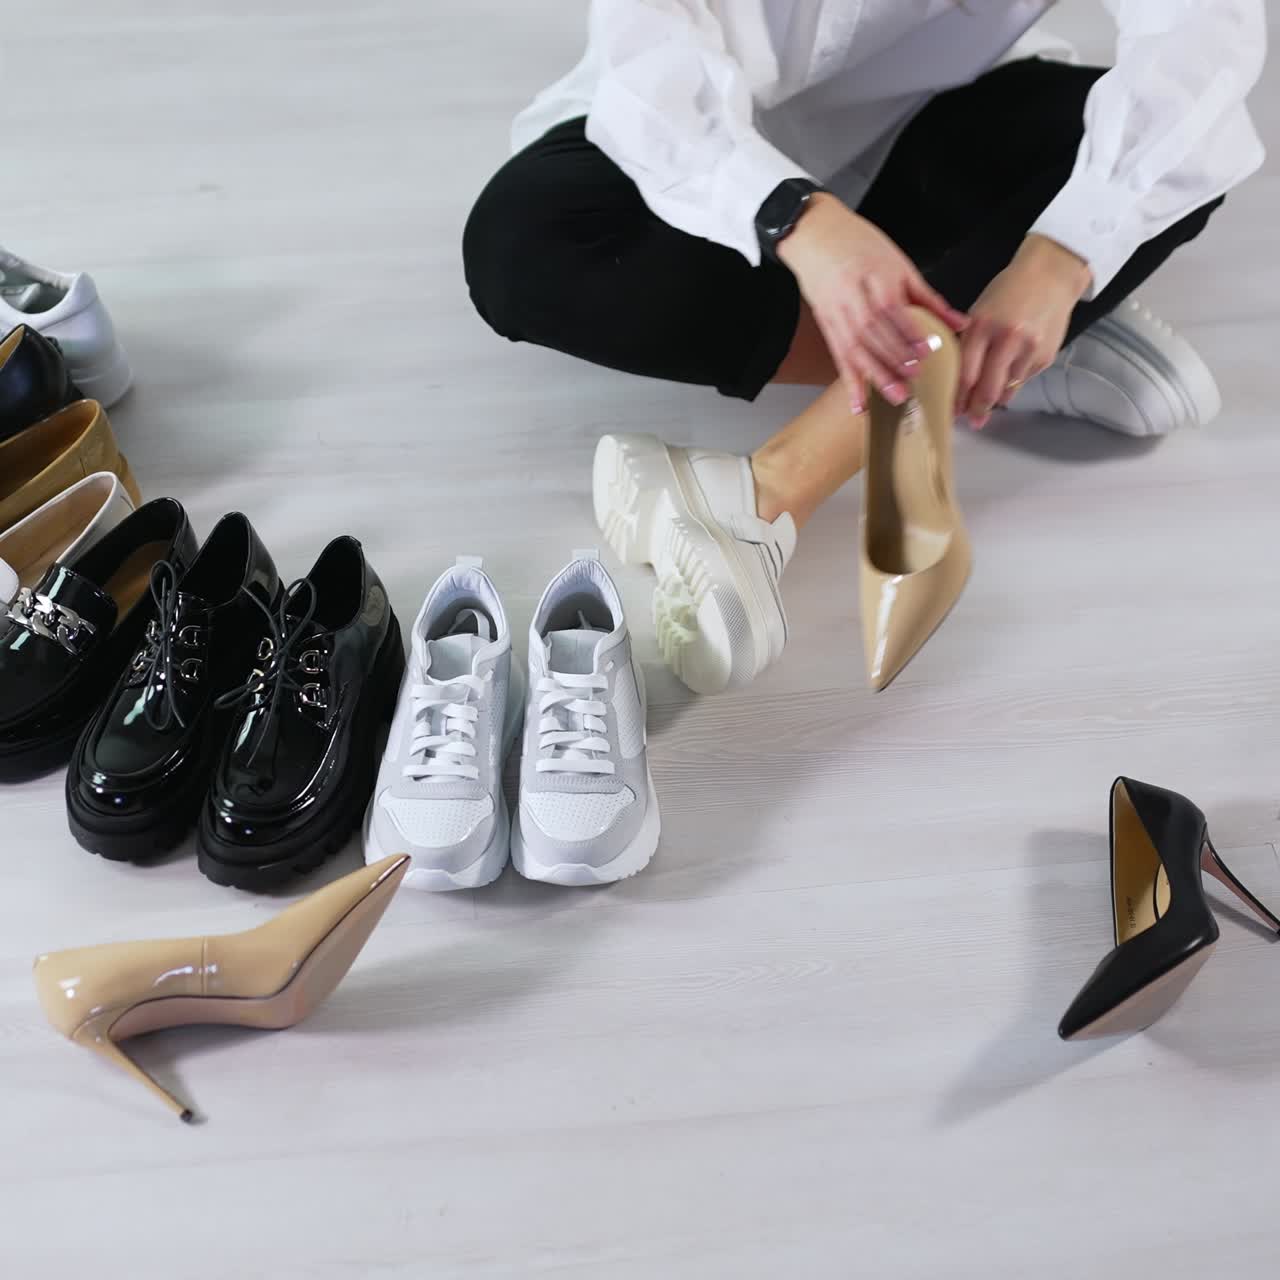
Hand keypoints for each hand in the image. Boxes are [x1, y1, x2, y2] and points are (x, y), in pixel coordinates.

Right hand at [779, 193, 968, 413]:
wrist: (815, 235)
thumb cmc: (861, 245)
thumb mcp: (899, 264)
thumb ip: (928, 298)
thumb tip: (959, 323)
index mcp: (876, 277)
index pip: (893, 309)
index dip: (907, 333)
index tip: (925, 352)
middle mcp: (854, 297)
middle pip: (874, 333)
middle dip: (893, 359)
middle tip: (913, 380)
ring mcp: (838, 313)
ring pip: (857, 349)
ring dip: (875, 375)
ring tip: (894, 396)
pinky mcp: (827, 325)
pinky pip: (839, 357)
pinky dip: (850, 382)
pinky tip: (859, 403)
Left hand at [957, 234, 1092, 428]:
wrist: (1052, 274)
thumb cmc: (1009, 292)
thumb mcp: (980, 312)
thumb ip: (968, 344)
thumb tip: (957, 381)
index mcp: (982, 326)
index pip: (965, 375)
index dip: (958, 399)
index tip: (953, 412)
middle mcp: (1006, 340)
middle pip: (987, 390)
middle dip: (977, 411)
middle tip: (972, 421)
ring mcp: (1029, 349)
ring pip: (1007, 390)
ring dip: (996, 400)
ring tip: (987, 403)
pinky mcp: (1046, 356)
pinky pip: (1023, 380)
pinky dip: (1013, 384)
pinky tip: (1009, 377)